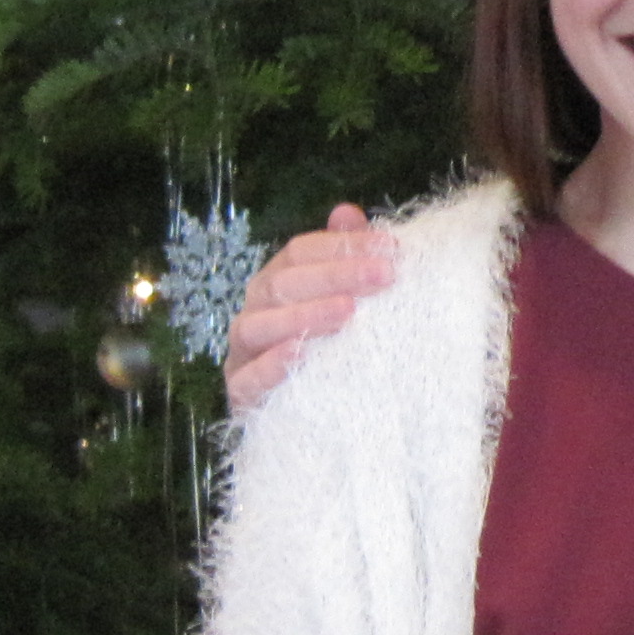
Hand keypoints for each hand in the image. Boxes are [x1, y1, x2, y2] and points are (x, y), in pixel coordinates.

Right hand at [223, 206, 397, 411]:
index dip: (342, 245)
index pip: (300, 251)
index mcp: (278, 282)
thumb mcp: (345, 301)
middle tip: (385, 276)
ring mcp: (244, 353)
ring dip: (305, 315)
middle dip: (336, 275)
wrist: (314, 422)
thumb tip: (346, 212)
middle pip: (284, 282)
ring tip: (348, 311)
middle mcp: (256, 311)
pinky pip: (247, 378)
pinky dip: (272, 364)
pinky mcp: (240, 394)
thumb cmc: (331, 349)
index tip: (392, 249)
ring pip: (259, 325)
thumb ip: (344, 258)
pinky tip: (301, 352)